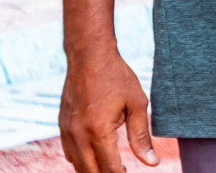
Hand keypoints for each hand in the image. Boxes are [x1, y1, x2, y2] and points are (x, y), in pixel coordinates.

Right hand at [59, 47, 156, 172]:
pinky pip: (69, 152)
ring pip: (77, 165)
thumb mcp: (136, 103)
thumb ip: (141, 136)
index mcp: (99, 131)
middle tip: (122, 171)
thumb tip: (152, 163)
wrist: (89, 54)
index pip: (109, 169)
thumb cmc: (116, 76)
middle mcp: (79, 134)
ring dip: (93, 170)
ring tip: (111, 166)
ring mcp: (68, 130)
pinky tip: (95, 154)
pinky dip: (81, 160)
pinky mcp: (63, 124)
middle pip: (90, 172)